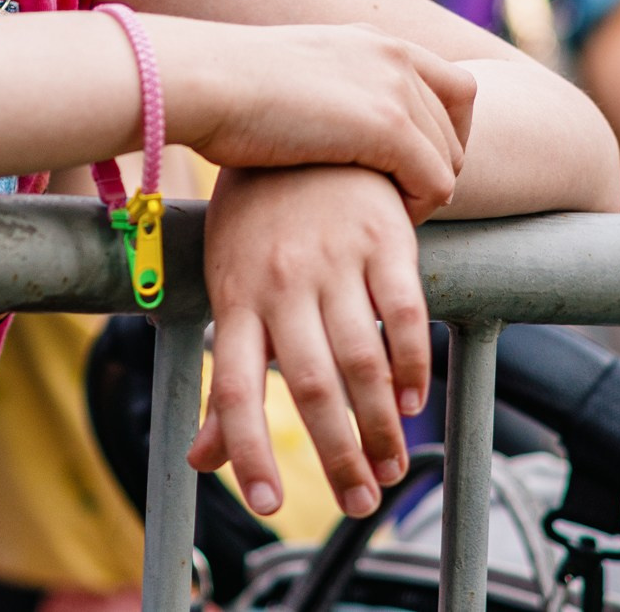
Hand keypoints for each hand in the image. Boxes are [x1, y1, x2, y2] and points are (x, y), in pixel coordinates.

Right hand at [152, 17, 474, 218]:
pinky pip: (437, 184)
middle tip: (400, 202)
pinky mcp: (386, 127)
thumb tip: (325, 128)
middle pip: (457, 127)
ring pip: (451, 160)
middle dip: (437, 169)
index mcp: (373, 41)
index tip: (410, 169)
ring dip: (426, 194)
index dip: (444, 135)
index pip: (454, 88)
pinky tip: (383, 222)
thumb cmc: (223, 93)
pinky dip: (419, 210)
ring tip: (388, 216)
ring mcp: (394, 89)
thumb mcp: (291, 80)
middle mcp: (394, 56)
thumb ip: (326, 96)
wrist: (204, 80)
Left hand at [189, 165, 427, 523]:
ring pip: (363, 360)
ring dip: (383, 427)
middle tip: (361, 503)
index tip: (268, 504)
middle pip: (311, 386)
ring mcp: (333, 258)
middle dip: (339, 456)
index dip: (247, 449)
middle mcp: (280, 282)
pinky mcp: (382, 237)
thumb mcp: (227, 285)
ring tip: (392, 469)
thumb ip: (226, 375)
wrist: (293, 115)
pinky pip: (404, 313)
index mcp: (234, 296)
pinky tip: (417, 402)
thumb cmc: (254, 218)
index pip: (231, 388)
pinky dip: (414, 364)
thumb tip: (203, 460)